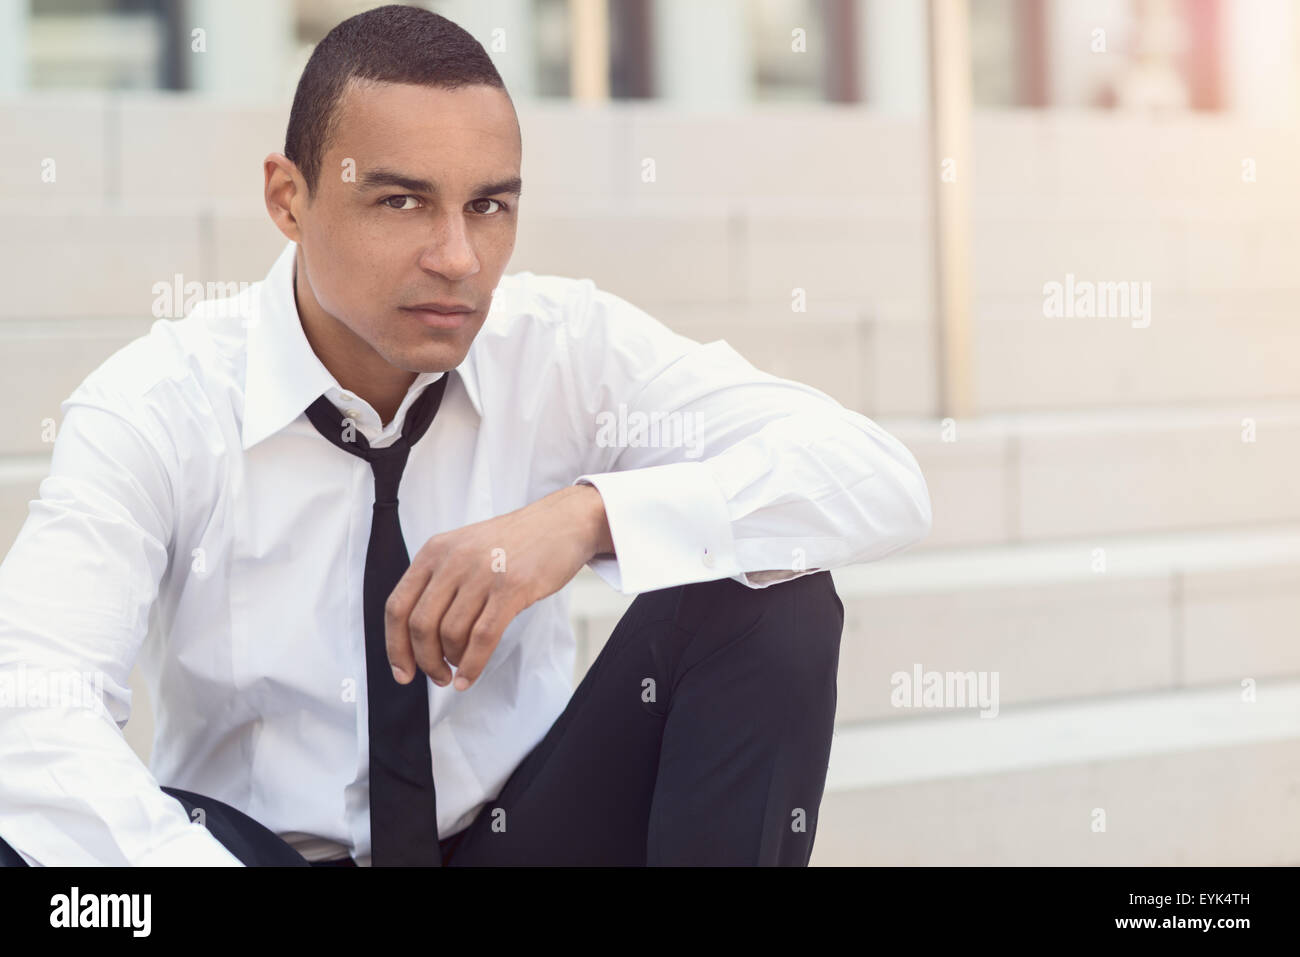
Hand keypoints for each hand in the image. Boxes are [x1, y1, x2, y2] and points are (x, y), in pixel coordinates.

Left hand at [384, 483, 613, 691]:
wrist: (562, 522)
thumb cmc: (514, 543)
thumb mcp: (464, 549)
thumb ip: (440, 581)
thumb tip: (419, 637)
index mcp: (435, 551)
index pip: (398, 606)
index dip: (395, 646)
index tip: (402, 671)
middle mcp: (453, 560)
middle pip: (420, 625)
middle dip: (424, 661)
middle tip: (437, 675)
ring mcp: (483, 573)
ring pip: (450, 634)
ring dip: (451, 662)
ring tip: (460, 668)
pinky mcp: (512, 588)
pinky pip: (482, 637)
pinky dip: (472, 665)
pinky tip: (470, 676)